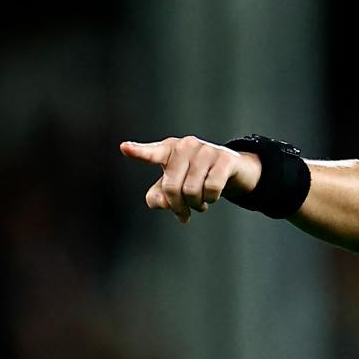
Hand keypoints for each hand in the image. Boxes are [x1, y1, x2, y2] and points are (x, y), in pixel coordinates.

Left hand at [120, 136, 261, 223]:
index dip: (138, 152)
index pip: (151, 153)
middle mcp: (186, 146)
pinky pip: (212, 188)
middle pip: (172, 187)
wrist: (233, 168)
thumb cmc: (198, 176)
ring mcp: (206, 150)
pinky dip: (211, 199)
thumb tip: (164, 203)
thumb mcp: (175, 186)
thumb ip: (158, 196)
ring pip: (192, 190)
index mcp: (169, 149)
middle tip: (184, 213)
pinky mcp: (224, 158)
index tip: (124, 148)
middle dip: (178, 206)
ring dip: (196, 205)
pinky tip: (212, 197)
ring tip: (200, 204)